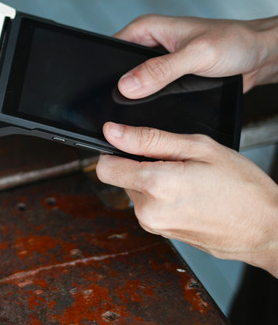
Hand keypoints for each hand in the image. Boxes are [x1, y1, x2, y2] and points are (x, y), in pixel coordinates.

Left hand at [96, 122, 277, 275]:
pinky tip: (191, 196)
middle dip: (143, 165)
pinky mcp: (162, 233)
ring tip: (190, 181)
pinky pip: (151, 206)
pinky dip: (164, 197)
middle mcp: (148, 210)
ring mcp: (154, 225)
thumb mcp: (199, 148)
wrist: (267, 229)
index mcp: (155, 185)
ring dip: (155, 182)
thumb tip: (113, 132)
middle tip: (180, 164)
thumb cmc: (242, 187)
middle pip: (123, 177)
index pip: (104, 166)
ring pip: (137, 191)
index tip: (133, 146)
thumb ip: (149, 139)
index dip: (115, 151)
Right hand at [114, 15, 277, 98]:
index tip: (104, 91)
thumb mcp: (196, 55)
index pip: (111, 50)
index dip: (104, 71)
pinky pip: (152, 94)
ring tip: (143, 107)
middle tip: (125, 104)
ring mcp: (158, 64)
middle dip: (121, 88)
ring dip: (139, 97)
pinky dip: (153, 103)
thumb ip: (160, 70)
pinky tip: (157, 110)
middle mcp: (149, 45)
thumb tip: (126, 85)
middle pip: (119, 70)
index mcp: (147, 29)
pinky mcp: (169, 79)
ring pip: (135, 85)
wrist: (262, 55)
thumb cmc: (235, 42)